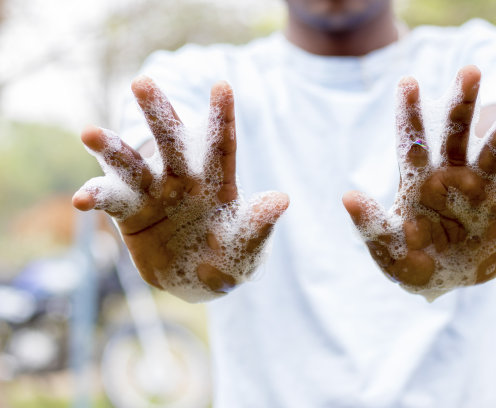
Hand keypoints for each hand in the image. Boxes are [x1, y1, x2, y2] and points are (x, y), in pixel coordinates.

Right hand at [73, 77, 288, 301]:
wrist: (200, 280)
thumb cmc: (231, 258)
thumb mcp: (248, 248)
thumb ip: (258, 225)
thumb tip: (281, 199)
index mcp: (217, 181)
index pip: (221, 146)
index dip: (221, 118)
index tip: (222, 86)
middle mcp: (182, 179)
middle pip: (170, 143)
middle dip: (158, 113)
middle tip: (142, 82)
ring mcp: (153, 193)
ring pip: (131, 165)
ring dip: (112, 149)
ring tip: (89, 134)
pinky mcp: (130, 214)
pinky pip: (111, 201)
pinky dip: (96, 198)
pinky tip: (82, 200)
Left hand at [343, 65, 495, 300]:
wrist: (443, 278)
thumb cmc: (410, 258)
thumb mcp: (387, 246)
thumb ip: (370, 224)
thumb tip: (347, 195)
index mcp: (416, 179)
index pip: (412, 141)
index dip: (409, 113)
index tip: (407, 81)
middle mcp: (449, 173)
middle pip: (455, 133)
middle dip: (462, 103)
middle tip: (470, 71)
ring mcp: (478, 186)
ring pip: (493, 151)